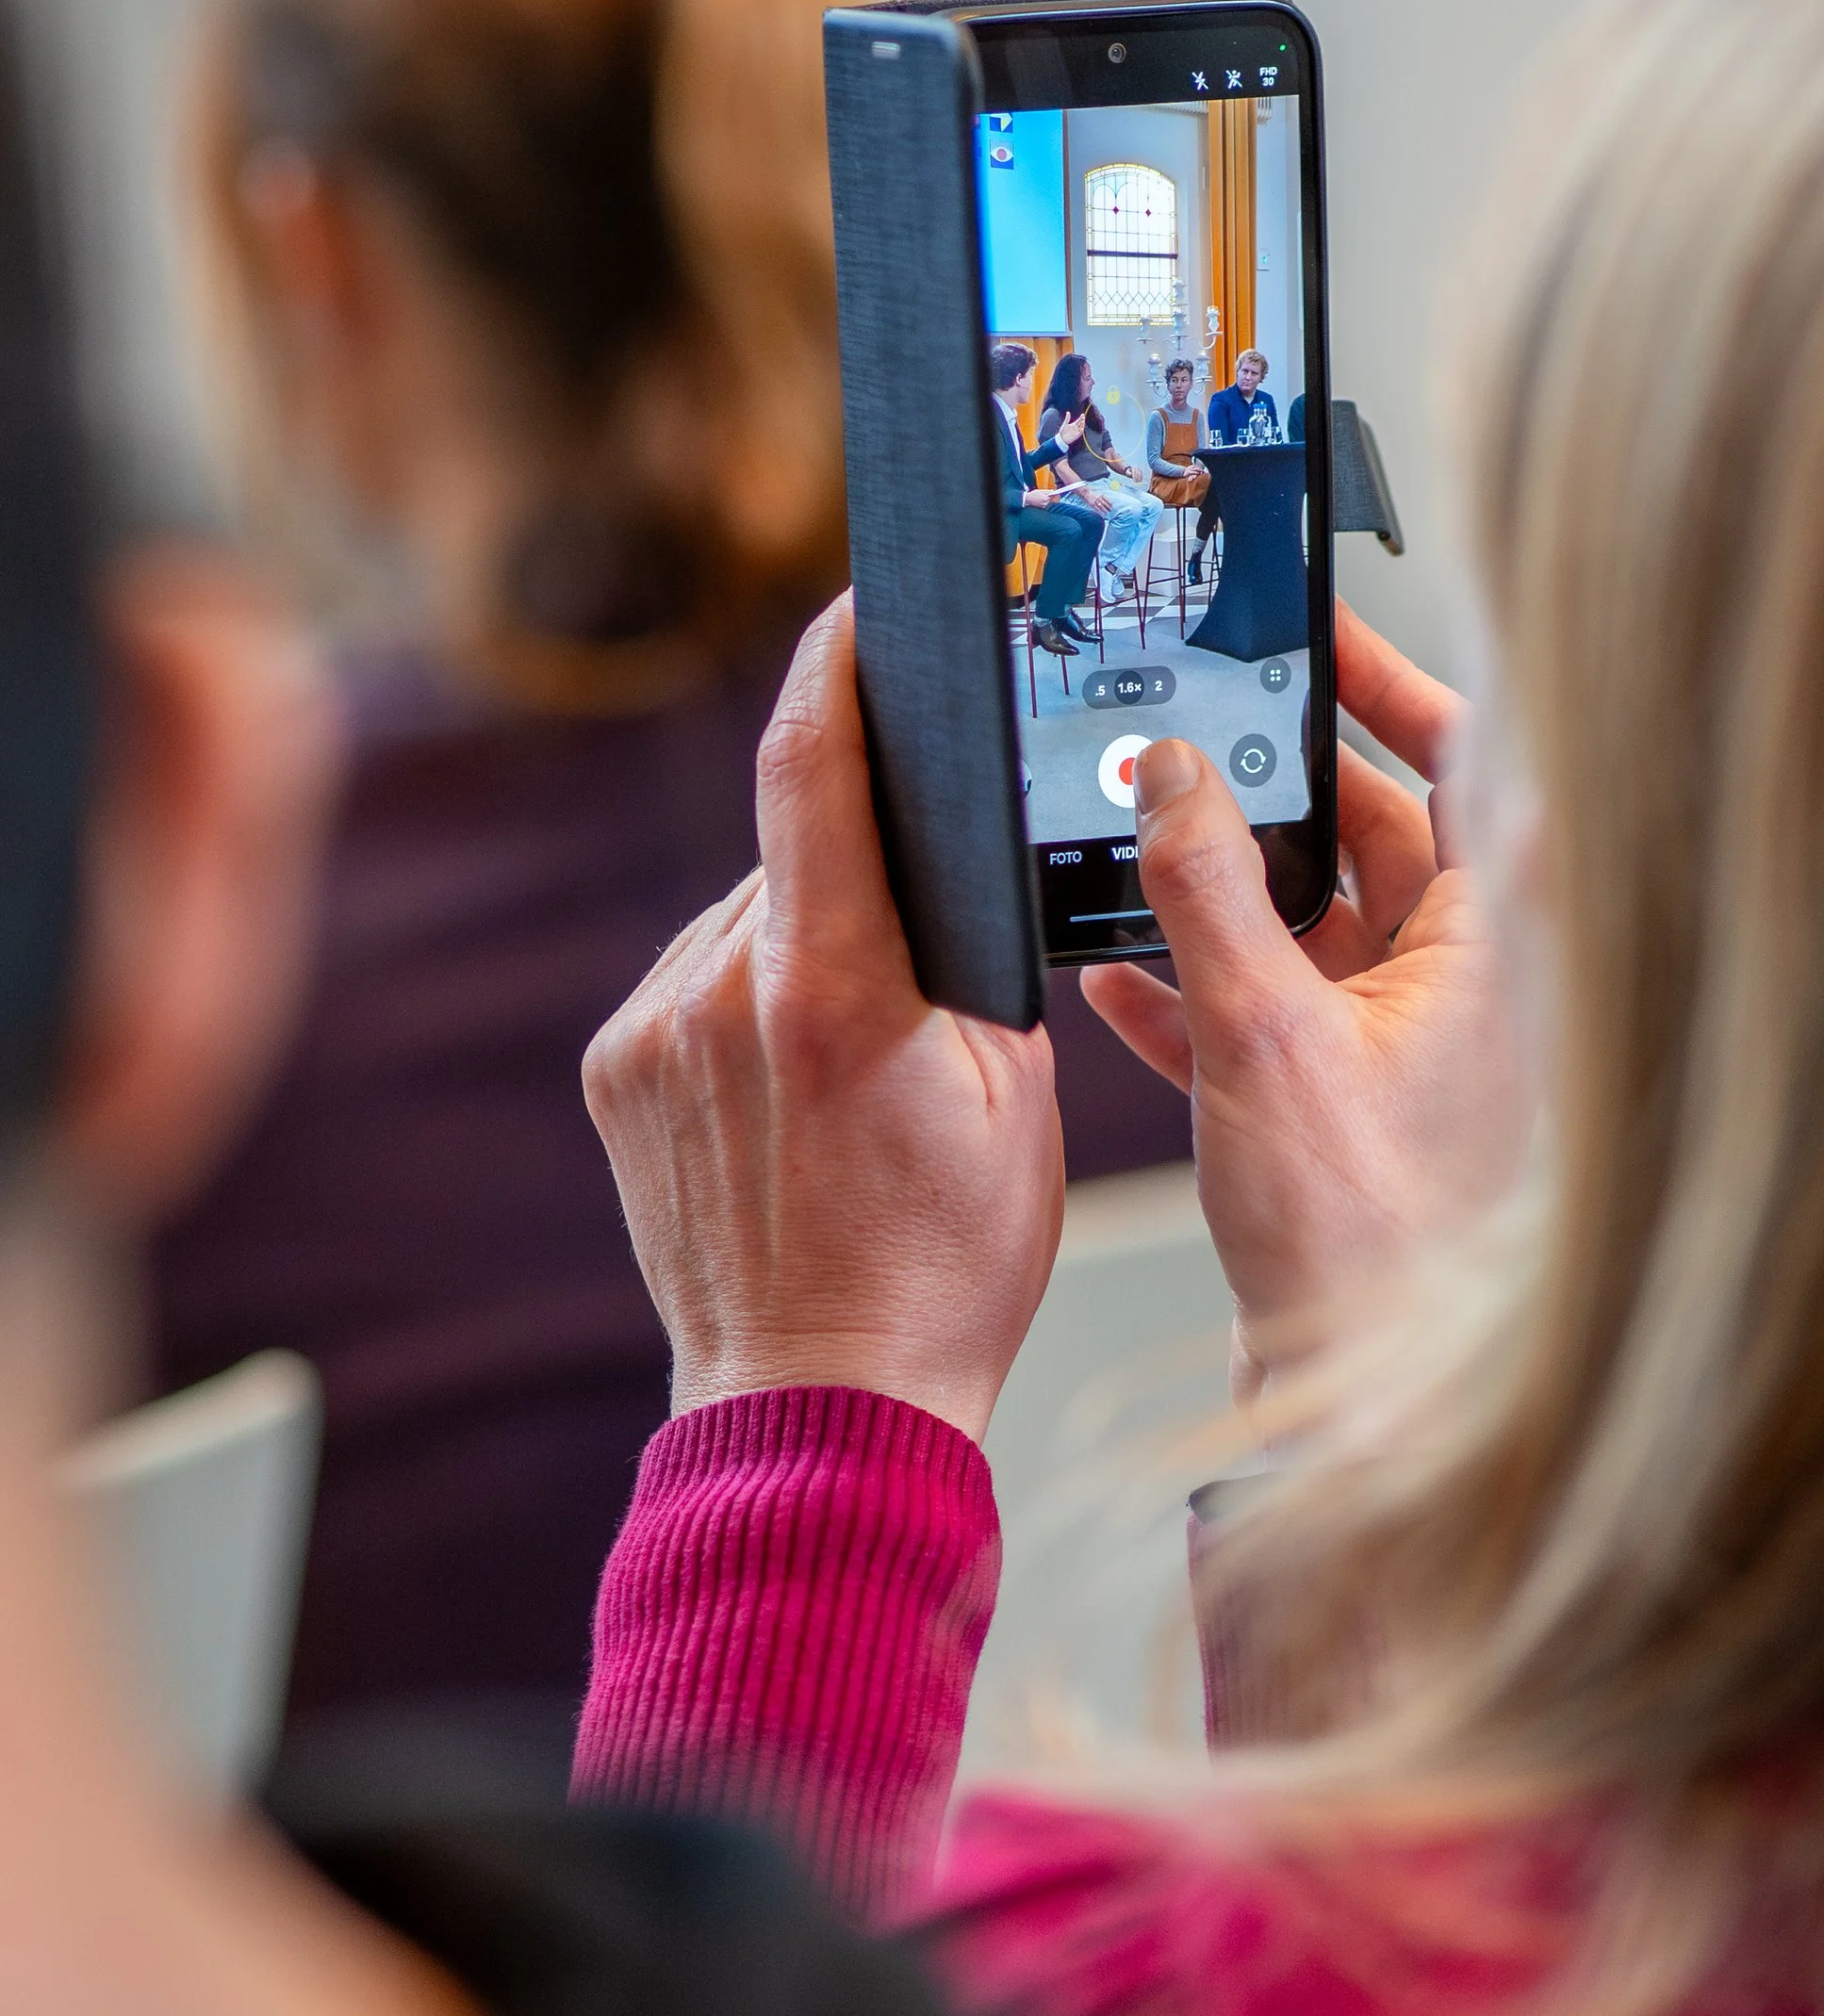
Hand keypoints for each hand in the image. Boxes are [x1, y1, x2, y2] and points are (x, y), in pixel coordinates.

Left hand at [583, 598, 1062, 1438]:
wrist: (820, 1407)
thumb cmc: (942, 1272)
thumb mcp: (1017, 1101)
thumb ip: (972, 965)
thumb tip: (946, 874)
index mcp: (834, 991)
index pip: (814, 768)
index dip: (835, 666)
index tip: (859, 608)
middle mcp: (721, 995)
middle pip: (795, 852)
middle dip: (861, 864)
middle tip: (922, 942)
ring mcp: (652, 1035)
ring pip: (745, 918)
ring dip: (803, 941)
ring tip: (858, 1056)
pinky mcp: (613, 1073)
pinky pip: (695, 981)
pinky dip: (749, 996)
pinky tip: (797, 1083)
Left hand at [1056, 413, 1088, 449]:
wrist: (1061, 438)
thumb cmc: (1062, 431)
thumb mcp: (1065, 424)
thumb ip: (1067, 418)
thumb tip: (1068, 412)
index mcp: (1073, 425)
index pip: (1079, 420)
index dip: (1081, 417)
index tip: (1082, 414)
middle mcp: (1076, 428)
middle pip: (1081, 423)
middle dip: (1082, 420)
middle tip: (1083, 417)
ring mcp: (1077, 432)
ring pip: (1081, 427)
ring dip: (1082, 424)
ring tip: (1082, 421)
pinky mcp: (1077, 436)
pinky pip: (1080, 433)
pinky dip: (1081, 431)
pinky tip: (1081, 428)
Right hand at [1075, 487, 1110, 513]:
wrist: (1085, 492)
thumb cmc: (1091, 492)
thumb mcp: (1098, 493)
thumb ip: (1102, 496)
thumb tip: (1106, 500)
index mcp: (1101, 494)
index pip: (1107, 499)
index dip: (1110, 503)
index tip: (1112, 506)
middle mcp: (1099, 498)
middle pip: (1105, 503)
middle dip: (1108, 507)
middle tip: (1111, 510)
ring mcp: (1095, 501)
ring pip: (1101, 506)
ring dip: (1105, 510)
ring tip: (1107, 512)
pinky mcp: (1092, 504)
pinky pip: (1097, 508)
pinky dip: (1100, 511)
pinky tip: (1102, 513)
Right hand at [1081, 604, 1525, 1393]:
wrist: (1369, 1425)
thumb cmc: (1367, 1248)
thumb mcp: (1265, 1039)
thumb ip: (1206, 893)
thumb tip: (1170, 769)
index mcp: (1498, 940)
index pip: (1468, 754)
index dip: (1389, 680)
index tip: (1308, 629)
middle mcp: (1470, 981)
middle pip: (1370, 829)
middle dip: (1262, 788)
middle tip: (1175, 729)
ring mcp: (1410, 1045)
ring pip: (1309, 920)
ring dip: (1214, 890)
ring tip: (1117, 840)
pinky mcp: (1349, 1107)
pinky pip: (1272, 1009)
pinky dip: (1197, 989)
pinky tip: (1108, 976)